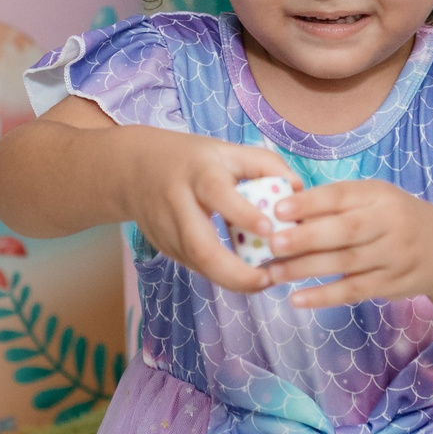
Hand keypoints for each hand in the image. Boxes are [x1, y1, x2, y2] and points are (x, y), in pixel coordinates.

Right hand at [121, 131, 294, 296]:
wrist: (133, 170)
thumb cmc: (193, 160)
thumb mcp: (228, 150)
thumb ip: (266, 166)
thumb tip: (299, 191)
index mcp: (199, 173)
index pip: (218, 193)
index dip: (243, 213)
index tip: (269, 230)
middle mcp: (178, 203)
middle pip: (200, 247)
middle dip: (235, 273)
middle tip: (267, 280)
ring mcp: (167, 230)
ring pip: (197, 264)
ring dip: (231, 279)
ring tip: (263, 282)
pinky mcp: (163, 247)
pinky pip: (195, 266)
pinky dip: (220, 274)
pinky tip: (243, 276)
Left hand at [261, 179, 432, 308]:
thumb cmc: (391, 218)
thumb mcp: (372, 199)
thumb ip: (334, 204)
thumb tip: (282, 212)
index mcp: (378, 195)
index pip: (342, 196)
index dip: (310, 203)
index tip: (278, 209)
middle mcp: (390, 223)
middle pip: (346, 231)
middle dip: (307, 237)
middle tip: (273, 242)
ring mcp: (393, 256)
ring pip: (347, 263)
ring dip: (307, 269)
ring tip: (273, 273)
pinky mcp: (392, 284)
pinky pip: (355, 291)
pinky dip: (324, 296)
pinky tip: (298, 299)